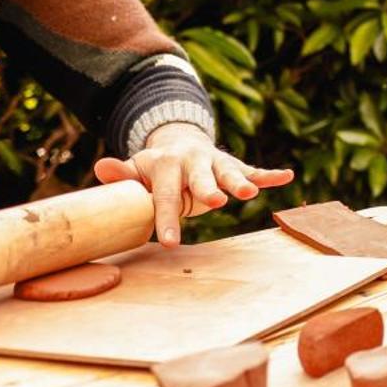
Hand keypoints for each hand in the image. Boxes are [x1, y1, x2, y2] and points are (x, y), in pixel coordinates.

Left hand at [93, 124, 294, 247]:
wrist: (180, 144)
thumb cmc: (154, 169)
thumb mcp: (136, 170)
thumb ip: (122, 174)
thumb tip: (101, 167)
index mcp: (167, 164)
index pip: (165, 195)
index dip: (167, 218)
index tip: (169, 242)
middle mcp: (194, 160)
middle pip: (202, 178)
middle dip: (209, 190)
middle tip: (215, 202)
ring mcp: (216, 161)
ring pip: (229, 173)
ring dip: (241, 182)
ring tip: (251, 193)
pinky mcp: (233, 165)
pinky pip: (252, 170)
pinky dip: (269, 175)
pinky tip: (285, 176)